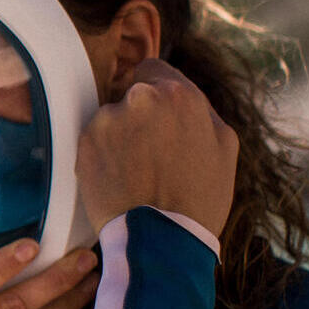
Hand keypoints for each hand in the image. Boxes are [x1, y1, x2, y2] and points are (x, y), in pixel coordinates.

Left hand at [77, 57, 237, 239]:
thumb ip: (200, 109)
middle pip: (130, 94)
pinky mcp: (85, 143)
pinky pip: (93, 142)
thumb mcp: (224, 145)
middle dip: (138, 116)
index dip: (154, 92)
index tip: (156, 115)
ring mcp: (108, 120)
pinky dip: (102, 156)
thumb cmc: (199, 197)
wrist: (161, 239)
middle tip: (151, 153)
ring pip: (110, 119)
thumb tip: (181, 92)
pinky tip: (119, 179)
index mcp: (179, 94)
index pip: (152, 69)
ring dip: (118, 137)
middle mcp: (140, 98)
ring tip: (136, 172)